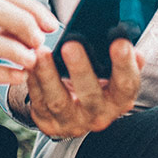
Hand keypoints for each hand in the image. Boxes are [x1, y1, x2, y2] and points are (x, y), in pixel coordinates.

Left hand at [25, 38, 142, 138]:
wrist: (75, 112)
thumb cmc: (97, 82)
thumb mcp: (114, 73)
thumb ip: (123, 57)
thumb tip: (125, 35)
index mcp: (120, 99)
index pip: (127, 84)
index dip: (125, 64)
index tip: (120, 42)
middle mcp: (99, 114)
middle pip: (91, 95)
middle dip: (80, 69)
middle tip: (71, 44)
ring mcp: (72, 121)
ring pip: (58, 101)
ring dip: (49, 75)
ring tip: (42, 52)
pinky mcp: (49, 122)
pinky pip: (38, 100)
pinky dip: (34, 80)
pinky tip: (30, 62)